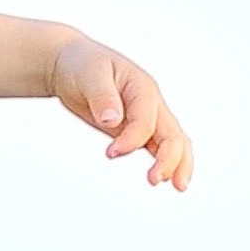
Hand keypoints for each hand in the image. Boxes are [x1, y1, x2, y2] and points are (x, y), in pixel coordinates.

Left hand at [49, 35, 194, 190]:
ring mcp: (147, 116)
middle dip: (170, 159)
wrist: (72, 64)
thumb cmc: (82, 64)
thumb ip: (102, 96)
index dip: (131, 140)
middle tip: (154, 180)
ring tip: (177, 187)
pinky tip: (165, 178)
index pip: (146, 121)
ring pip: (174, 141)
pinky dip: (166, 161)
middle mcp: (150, 103)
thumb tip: (112, 119)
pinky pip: (158, 145)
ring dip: (177, 164)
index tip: (110, 153)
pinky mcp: (137, 128)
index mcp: (142, 87)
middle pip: (173, 133)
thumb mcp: (89, 75)